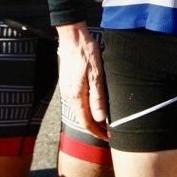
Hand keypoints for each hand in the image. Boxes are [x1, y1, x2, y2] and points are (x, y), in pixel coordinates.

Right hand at [56, 22, 109, 139]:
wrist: (72, 38)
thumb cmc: (86, 53)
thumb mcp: (96, 74)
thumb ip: (98, 97)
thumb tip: (100, 118)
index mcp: (76, 96)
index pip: (86, 122)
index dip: (97, 132)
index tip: (108, 138)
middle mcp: (69, 96)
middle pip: (82, 119)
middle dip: (95, 129)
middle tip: (109, 133)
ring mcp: (67, 90)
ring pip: (80, 111)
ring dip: (91, 119)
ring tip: (105, 123)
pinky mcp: (68, 84)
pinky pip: (78, 102)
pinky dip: (87, 109)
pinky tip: (95, 107)